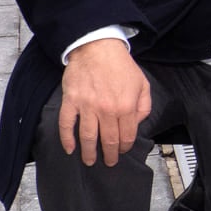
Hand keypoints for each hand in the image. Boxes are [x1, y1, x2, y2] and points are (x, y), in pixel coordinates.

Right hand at [59, 37, 152, 165]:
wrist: (97, 48)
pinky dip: (67, 139)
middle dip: (109, 155)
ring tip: (90, 161)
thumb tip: (138, 123)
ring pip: (88, 137)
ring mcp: (87, 107)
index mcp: (126, 106)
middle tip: (108, 162)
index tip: (122, 151)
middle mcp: (107, 110)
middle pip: (108, 140)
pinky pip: (67, 124)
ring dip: (89, 152)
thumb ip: (144, 105)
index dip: (125, 147)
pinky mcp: (71, 101)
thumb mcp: (142, 84)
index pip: (126, 135)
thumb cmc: (120, 65)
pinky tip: (70, 148)